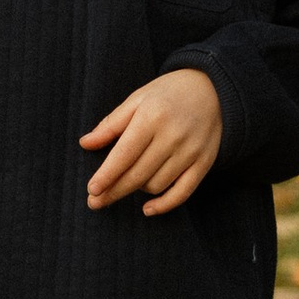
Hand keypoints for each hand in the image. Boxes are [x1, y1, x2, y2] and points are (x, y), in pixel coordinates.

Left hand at [82, 66, 223, 215]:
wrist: (212, 89)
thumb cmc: (167, 94)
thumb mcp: (137, 99)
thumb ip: (111, 124)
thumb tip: (85, 143)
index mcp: (152, 117)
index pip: (125, 154)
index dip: (107, 175)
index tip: (92, 190)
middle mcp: (173, 136)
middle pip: (138, 174)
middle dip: (114, 191)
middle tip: (94, 202)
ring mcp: (191, 151)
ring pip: (156, 185)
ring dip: (137, 189)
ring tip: (129, 180)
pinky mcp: (204, 163)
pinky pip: (183, 192)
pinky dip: (164, 205)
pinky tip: (147, 209)